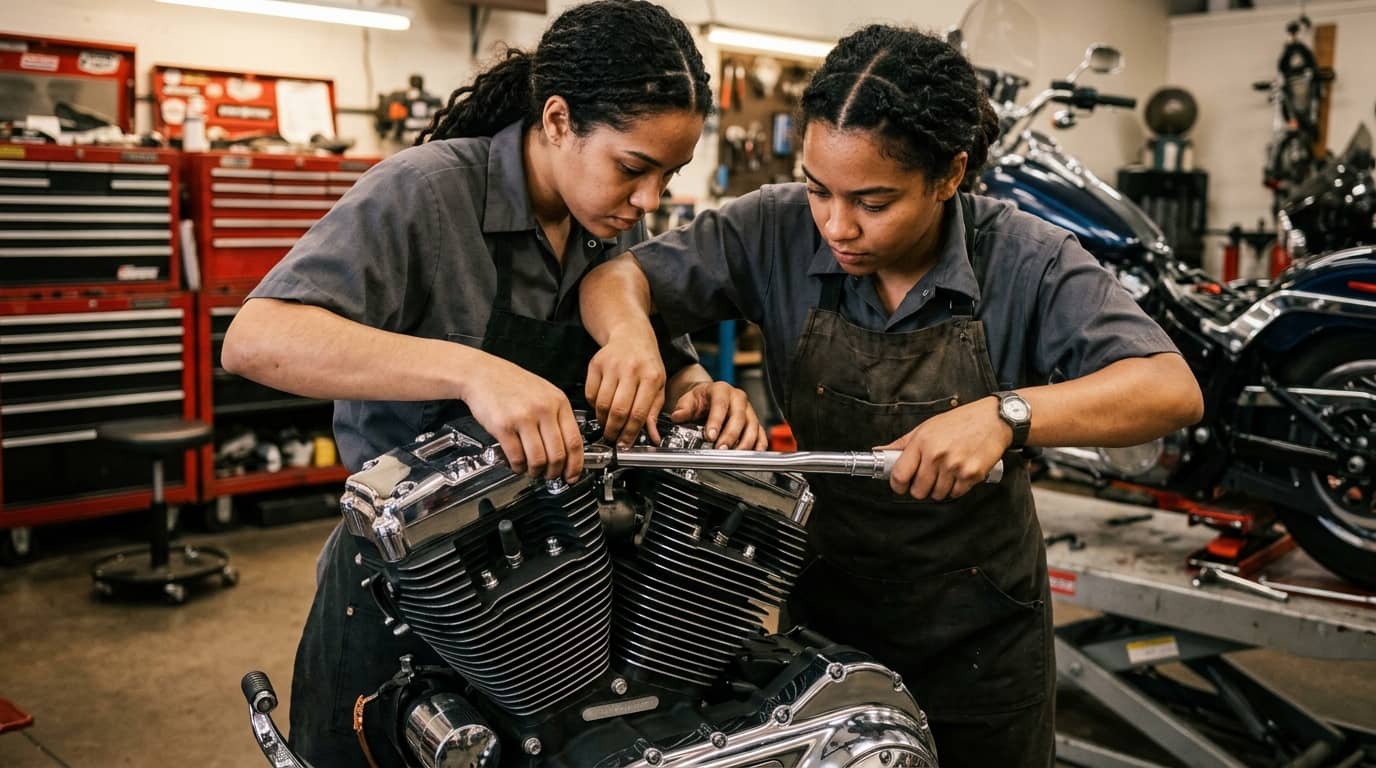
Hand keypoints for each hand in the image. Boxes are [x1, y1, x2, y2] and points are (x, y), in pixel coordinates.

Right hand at [461, 355, 582, 482]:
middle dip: (554, 472)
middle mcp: (543, 409)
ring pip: (538, 459)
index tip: (572, 476)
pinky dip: (518, 467)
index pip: (574, 441)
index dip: (575, 465)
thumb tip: (568, 449)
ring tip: (532, 471)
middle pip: (558, 454)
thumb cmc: (512, 383)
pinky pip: (517, 457)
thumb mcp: (544, 393)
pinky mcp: (503, 425)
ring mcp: (523, 417)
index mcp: (558, 402)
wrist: (482, 373)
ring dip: (536, 472)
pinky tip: (517, 464)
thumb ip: (557, 417)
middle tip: (550, 476)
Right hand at [585, 335, 666, 446]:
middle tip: (612, 438)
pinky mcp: (595, 364)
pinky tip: (601, 407)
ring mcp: (611, 366)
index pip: (639, 413)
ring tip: (607, 425)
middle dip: (614, 430)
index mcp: (651, 377)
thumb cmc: (647, 363)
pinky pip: (590, 394)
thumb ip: (654, 413)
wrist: (630, 335)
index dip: (630, 433)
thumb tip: (654, 437)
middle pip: (618, 410)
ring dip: (603, 420)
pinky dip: (593, 406)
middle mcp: (631, 370)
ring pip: (602, 404)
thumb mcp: (658, 386)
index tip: (625, 444)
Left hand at [669, 381, 767, 448]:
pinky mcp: (754, 420)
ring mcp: (748, 409)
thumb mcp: (688, 399)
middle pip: (738, 417)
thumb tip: (678, 415)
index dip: (716, 421)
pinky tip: (754, 452)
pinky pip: (760, 432)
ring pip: (752, 425)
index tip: (710, 436)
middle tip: (721, 449)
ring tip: (735, 454)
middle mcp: (738, 398)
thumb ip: (683, 408)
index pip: (720, 405)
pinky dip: (759, 443)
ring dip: (745, 442)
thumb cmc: (701, 398)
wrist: (709, 396)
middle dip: (730, 435)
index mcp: (721, 390)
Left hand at [878, 396, 1010, 499]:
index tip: (901, 485)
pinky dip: (956, 488)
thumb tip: (880, 452)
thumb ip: (902, 443)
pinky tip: (958, 474)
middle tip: (927, 479)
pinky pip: (956, 494)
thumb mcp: (926, 427)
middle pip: (918, 491)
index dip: (898, 485)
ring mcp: (955, 466)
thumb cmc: (960, 421)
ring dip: (939, 489)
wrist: (994, 419)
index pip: (900, 475)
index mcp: (922, 442)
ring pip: (937, 495)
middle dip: (920, 489)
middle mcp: (937, 455)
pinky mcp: (972, 475)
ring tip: (945, 474)